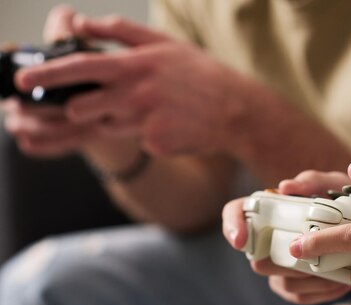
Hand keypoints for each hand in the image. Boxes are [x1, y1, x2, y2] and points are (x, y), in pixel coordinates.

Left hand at [14, 14, 249, 155]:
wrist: (236, 111)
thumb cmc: (201, 74)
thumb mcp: (164, 44)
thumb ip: (120, 31)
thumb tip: (82, 23)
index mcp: (134, 65)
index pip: (78, 67)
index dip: (46, 74)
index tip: (23, 81)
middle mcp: (135, 94)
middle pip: (82, 107)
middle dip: (82, 107)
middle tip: (105, 102)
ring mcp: (145, 122)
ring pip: (107, 126)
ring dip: (117, 120)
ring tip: (149, 110)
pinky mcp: (155, 144)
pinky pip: (135, 142)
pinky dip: (145, 135)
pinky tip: (168, 125)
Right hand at [222, 171, 350, 304]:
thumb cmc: (345, 199)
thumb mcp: (334, 184)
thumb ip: (313, 181)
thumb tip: (285, 187)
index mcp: (269, 209)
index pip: (234, 212)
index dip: (232, 226)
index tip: (241, 242)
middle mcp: (268, 239)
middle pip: (259, 261)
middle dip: (290, 262)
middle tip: (318, 255)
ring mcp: (280, 266)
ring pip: (282, 283)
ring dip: (311, 280)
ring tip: (340, 269)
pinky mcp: (295, 285)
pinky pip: (300, 297)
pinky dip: (322, 292)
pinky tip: (342, 282)